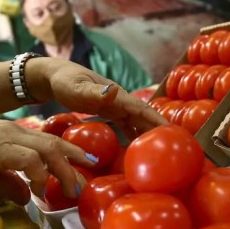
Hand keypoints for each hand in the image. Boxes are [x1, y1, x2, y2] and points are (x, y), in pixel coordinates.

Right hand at [0, 121, 96, 201]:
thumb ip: (7, 181)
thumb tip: (26, 197)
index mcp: (11, 134)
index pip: (48, 140)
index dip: (69, 151)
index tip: (85, 165)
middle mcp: (12, 131)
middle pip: (54, 143)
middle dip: (75, 159)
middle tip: (88, 176)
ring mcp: (4, 138)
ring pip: (47, 149)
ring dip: (63, 170)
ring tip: (71, 189)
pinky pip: (28, 158)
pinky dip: (40, 173)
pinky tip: (41, 188)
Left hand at [26, 58, 166, 138]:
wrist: (54, 77)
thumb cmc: (64, 81)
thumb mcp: (76, 88)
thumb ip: (93, 92)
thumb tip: (113, 91)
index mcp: (117, 95)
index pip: (142, 109)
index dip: (157, 120)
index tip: (172, 133)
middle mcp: (120, 100)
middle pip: (144, 116)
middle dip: (159, 129)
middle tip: (175, 146)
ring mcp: (115, 106)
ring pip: (137, 121)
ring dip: (149, 133)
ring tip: (161, 150)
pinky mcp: (109, 112)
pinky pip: (126, 125)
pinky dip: (134, 135)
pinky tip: (137, 148)